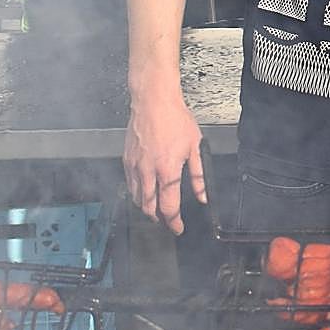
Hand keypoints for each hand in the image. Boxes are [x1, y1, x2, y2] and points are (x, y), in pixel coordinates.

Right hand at [123, 94, 205, 234]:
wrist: (153, 102)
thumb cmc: (175, 119)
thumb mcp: (195, 147)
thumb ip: (199, 175)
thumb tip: (203, 195)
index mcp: (167, 170)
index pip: (168, 206)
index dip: (173, 222)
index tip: (178, 228)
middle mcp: (148, 171)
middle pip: (148, 207)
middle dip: (157, 218)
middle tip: (166, 221)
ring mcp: (134, 166)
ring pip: (136, 198)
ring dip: (145, 208)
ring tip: (155, 210)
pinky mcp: (126, 160)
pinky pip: (129, 184)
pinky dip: (136, 193)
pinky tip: (143, 192)